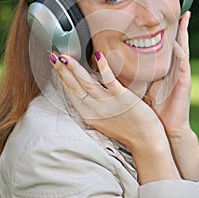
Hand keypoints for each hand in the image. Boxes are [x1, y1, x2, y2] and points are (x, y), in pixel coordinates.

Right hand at [49, 51, 179, 182]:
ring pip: (86, 82)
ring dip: (74, 68)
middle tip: (53, 55)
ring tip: (64, 56)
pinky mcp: (122, 97)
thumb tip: (91, 79)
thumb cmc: (127, 129)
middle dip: (62, 70)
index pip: (71, 92)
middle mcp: (94, 108)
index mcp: (88, 113)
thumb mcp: (103, 117)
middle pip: (74, 86)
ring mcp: (107, 103)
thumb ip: (94, 100)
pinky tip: (98, 56)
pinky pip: (110, 81)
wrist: (146, 142)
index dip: (62, 77)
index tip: (56, 64)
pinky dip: (103, 68)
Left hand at [146, 11, 198, 179]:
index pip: (166, 46)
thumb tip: (118, 63)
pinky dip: (181, 52)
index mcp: (164, 69)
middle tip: (181, 10)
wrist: (165, 127)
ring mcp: (180, 74)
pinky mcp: (184, 81)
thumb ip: (136, 73)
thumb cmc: (152, 108)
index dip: (165, 31)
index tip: (163, 17)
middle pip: (178, 42)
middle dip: (180, 26)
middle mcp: (174, 69)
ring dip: (183, 33)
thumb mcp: (142, 86)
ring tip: (184, 18)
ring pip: (183, 48)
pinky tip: (178, 42)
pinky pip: (183, 63)